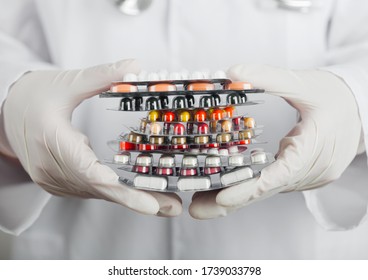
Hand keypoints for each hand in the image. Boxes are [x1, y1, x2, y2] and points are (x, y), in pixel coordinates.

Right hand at [1, 60, 181, 216]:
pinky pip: (91, 190)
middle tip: (171, 206)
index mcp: (50, 140)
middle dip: (137, 199)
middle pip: (99, 188)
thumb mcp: (66, 81)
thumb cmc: (33, 96)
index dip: (118, 189)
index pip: (87, 171)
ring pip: (97, 193)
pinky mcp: (59, 181)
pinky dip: (116, 193)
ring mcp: (53, 178)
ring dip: (131, 199)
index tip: (147, 201)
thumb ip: (101, 75)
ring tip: (166, 203)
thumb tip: (135, 66)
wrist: (5, 112)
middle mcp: (50, 168)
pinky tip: (140, 194)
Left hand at [190, 64, 361, 218]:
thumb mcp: (305, 82)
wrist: (364, 109)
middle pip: (268, 189)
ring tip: (202, 200)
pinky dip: (250, 186)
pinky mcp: (304, 174)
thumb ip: (269, 77)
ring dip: (237, 195)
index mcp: (317, 148)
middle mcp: (313, 170)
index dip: (250, 188)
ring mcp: (310, 175)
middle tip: (196, 208)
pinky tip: (227, 187)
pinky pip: (274, 183)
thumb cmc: (337, 96)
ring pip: (269, 189)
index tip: (222, 198)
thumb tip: (233, 73)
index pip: (280, 174)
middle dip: (231, 200)